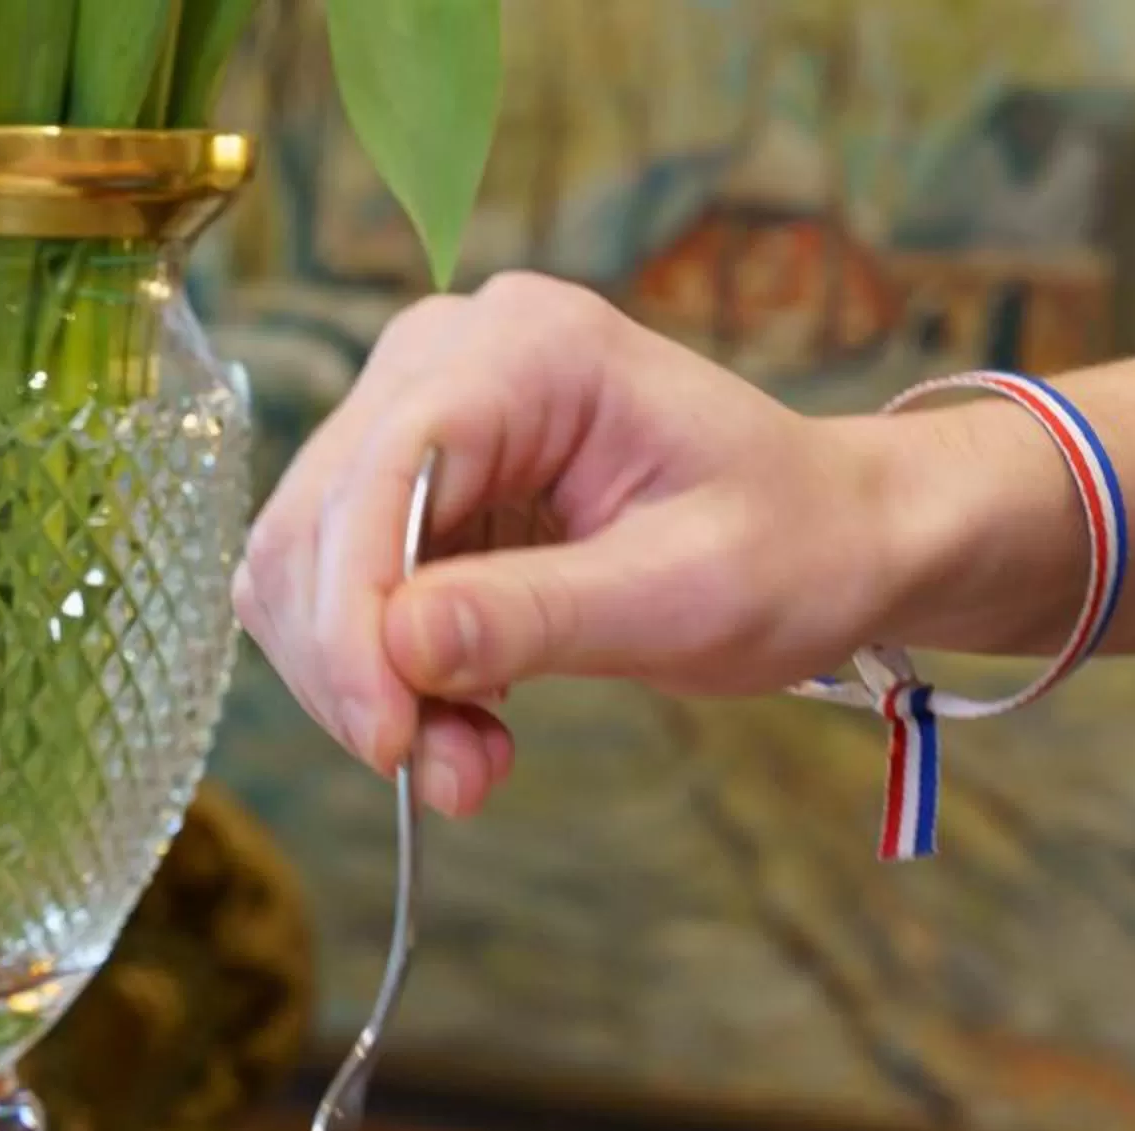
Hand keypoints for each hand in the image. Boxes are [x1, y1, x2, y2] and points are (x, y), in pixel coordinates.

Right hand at [232, 273, 903, 815]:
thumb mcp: (686, 593)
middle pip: (317, 521)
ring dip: (361, 686)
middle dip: (357, 669)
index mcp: (530, 347)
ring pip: (306, 567)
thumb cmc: (791, 545)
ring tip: (469, 761)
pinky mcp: (408, 486)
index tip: (388, 740)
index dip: (356, 616)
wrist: (829, 537)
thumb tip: (398, 647)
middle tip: (446, 778)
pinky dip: (376, 676)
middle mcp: (446, 356)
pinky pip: (337, 592)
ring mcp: (416, 415)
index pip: (380, 470)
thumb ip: (537, 614)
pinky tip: (461, 718)